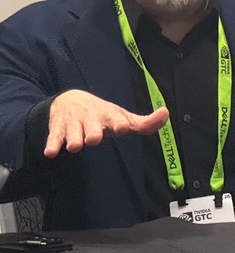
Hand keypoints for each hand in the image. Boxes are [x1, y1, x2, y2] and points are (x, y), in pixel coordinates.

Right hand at [45, 89, 168, 156]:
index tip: (123, 126)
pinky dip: (52, 144)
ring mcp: (74, 123)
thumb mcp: (123, 117)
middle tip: (93, 138)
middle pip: (92, 127)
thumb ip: (144, 122)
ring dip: (74, 139)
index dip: (119, 122)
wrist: (71, 100)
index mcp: (109, 115)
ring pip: (73, 132)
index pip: (116, 118)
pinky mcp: (58, 128)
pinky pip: (54, 137)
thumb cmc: (103, 114)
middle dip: (93, 132)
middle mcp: (92, 118)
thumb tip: (166, 114)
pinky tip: (51, 152)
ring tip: (74, 145)